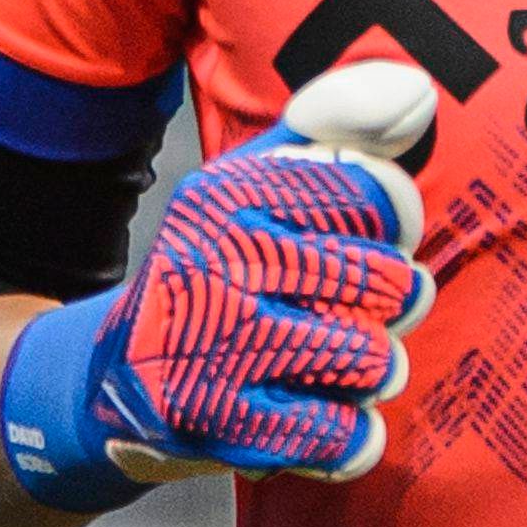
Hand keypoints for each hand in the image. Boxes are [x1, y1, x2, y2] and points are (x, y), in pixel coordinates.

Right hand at [0, 60, 439, 508]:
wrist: (112, 381)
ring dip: (372, 372)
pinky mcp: (217, 426)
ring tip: (337, 364)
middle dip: (391, 304)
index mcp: (229, 195)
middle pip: (385, 283)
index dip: (393, 223)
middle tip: (357, 309)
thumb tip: (414, 89)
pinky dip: (352, 436)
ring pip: (371, 360)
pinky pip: (343, 434)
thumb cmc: (215, 269)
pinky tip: (327, 420)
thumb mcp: (252, 185)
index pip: (376, 194)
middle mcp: (216, 262)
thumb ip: (334, 132)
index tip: (365, 236)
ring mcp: (214, 347)